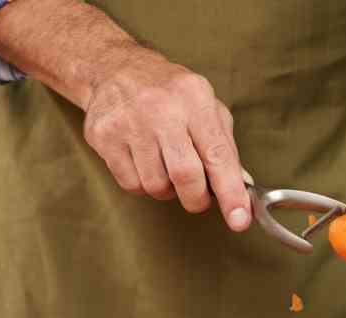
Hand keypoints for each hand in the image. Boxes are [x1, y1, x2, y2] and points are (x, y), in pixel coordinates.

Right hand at [81, 47, 251, 230]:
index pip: (217, 154)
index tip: (240, 220)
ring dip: (167, 189)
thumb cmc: (169, 92)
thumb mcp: (205, 105)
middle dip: (197, 199)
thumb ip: (224, 146)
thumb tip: (241, 187)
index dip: (231, 192)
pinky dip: (142, 183)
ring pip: (156, 186)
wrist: (115, 69)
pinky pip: (131, 184)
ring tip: (164, 166)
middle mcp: (162, 110)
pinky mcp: (104, 137)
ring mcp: (129, 123)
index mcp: (194, 99)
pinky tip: (143, 162)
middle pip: (186, 176)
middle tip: (198, 198)